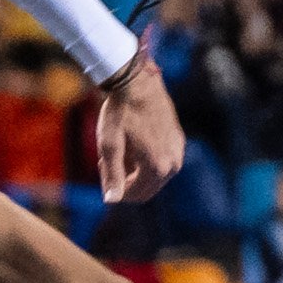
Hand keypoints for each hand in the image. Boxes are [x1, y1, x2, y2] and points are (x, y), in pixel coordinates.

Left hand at [91, 59, 184, 203]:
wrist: (136, 82)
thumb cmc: (120, 112)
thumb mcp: (110, 145)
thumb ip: (112, 175)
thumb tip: (111, 201)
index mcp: (157, 167)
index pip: (136, 195)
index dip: (116, 189)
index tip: (103, 170)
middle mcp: (173, 163)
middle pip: (148, 188)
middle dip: (127, 181)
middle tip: (108, 161)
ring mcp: (178, 151)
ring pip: (155, 175)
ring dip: (136, 171)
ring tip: (120, 150)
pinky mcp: (178, 140)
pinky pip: (162, 161)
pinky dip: (147, 159)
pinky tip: (133, 142)